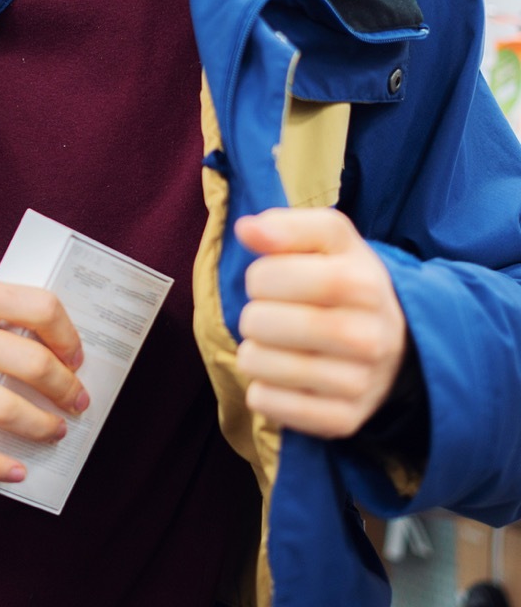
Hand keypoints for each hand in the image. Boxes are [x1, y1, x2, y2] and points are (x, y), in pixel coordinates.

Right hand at [0, 246, 88, 481]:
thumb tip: (23, 322)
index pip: (40, 309)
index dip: (67, 334)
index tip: (74, 351)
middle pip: (31, 366)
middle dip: (66, 388)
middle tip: (77, 399)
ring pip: (2, 411)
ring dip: (40, 426)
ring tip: (54, 429)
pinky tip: (15, 471)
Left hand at [234, 208, 406, 438]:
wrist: (401, 342)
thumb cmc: (349, 284)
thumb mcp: (330, 242)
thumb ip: (287, 227)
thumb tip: (246, 228)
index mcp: (363, 283)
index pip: (268, 277)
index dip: (258, 277)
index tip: (273, 280)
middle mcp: (368, 337)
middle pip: (258, 322)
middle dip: (253, 315)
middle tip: (275, 316)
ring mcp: (358, 384)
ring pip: (256, 364)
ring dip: (254, 353)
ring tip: (280, 346)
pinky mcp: (343, 420)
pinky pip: (266, 403)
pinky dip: (262, 389)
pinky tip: (286, 378)